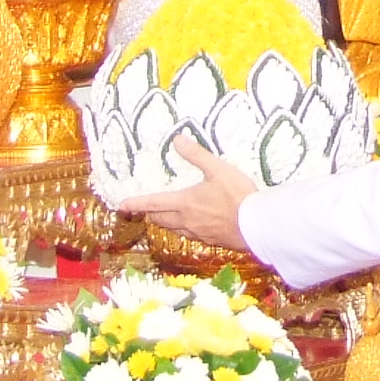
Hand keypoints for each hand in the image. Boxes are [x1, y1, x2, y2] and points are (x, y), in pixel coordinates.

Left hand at [107, 133, 259, 255]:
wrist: (258, 226)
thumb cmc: (238, 196)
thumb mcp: (218, 169)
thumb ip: (196, 155)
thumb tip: (177, 139)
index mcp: (184, 203)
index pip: (153, 203)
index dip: (136, 203)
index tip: (122, 205)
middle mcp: (186, 221)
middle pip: (160, 218)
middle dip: (149, 213)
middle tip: (142, 210)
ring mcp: (198, 233)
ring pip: (173, 229)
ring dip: (164, 222)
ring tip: (161, 216)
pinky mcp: (210, 241)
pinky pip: (189, 236)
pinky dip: (182, 229)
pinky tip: (190, 227)